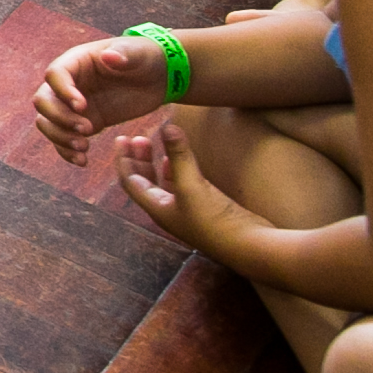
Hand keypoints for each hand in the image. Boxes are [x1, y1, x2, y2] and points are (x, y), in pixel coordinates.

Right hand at [32, 33, 172, 160]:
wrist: (159, 77)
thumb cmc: (147, 58)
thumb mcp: (139, 53)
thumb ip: (124, 54)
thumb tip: (108, 56)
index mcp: (76, 61)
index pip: (55, 74)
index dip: (63, 91)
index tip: (83, 107)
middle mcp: (68, 83)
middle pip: (44, 101)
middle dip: (60, 118)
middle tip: (87, 130)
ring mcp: (73, 105)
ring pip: (47, 122)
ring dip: (60, 137)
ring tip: (84, 148)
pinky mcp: (84, 122)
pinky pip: (63, 138)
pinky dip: (66, 151)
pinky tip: (83, 160)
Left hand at [113, 118, 238, 250]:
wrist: (251, 246)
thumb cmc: (215, 222)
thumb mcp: (192, 186)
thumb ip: (179, 156)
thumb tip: (167, 126)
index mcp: (157, 208)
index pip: (130, 181)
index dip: (123, 159)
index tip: (121, 138)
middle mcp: (167, 210)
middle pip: (144, 182)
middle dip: (138, 159)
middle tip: (137, 137)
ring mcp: (186, 210)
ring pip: (162, 182)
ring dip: (155, 163)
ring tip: (152, 143)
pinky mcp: (205, 207)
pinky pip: (182, 184)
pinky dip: (176, 170)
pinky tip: (176, 161)